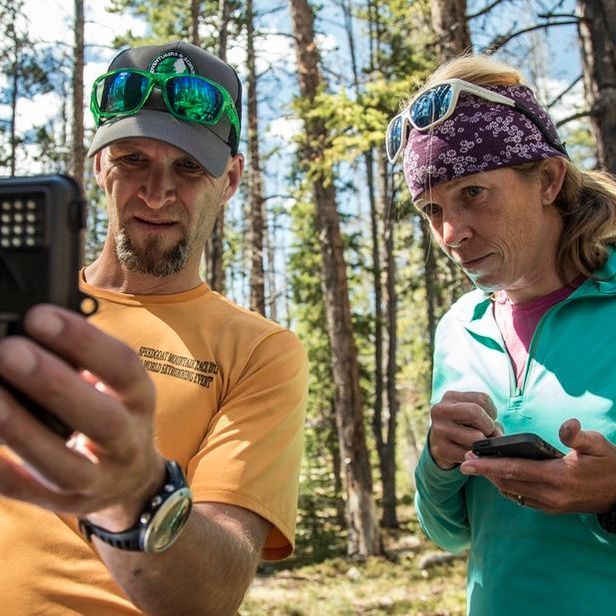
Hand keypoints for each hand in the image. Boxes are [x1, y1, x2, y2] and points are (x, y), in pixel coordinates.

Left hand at [0, 304, 164, 530]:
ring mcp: (99, 479)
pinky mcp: (66, 504)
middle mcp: (127, 441)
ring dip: (23, 430)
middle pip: (101, 418)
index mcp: (140, 400)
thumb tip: (31, 333)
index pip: (123, 367)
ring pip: (65, 464)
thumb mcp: (118, 386)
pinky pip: (30, 493)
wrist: (131, 479)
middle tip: (8, 352)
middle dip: (54, 385)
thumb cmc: (114, 414)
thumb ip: (86, 362)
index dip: (85, 341)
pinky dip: (4, 472)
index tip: (39, 316)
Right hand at [428, 390, 501, 469]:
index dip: (492, 412)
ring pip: (475, 436)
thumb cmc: (462, 427)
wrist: (439, 446)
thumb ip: (486, 417)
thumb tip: (498, 436)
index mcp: (450, 397)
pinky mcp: (441, 450)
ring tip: (480, 445)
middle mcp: (440, 410)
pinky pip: (469, 454)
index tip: (488, 420)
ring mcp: (439, 430)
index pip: (482, 398)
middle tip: (489, 435)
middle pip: (475, 412)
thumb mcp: (470, 414)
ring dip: (484, 444)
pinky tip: (472, 454)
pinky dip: (476, 457)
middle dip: (489, 427)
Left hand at [459, 418, 615, 512]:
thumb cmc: (609, 464)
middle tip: (464, 461)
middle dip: (483, 472)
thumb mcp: (599, 444)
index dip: (487, 465)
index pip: (514, 469)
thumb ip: (579, 436)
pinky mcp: (551, 508)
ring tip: (476, 466)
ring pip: (511, 492)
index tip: (467, 460)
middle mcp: (550, 494)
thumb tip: (567, 426)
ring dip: (492, 479)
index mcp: (558, 475)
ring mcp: (550, 504)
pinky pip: (521, 498)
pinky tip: (497, 475)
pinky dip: (506, 486)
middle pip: (507, 482)